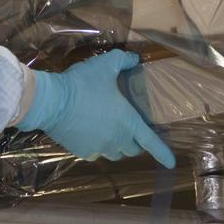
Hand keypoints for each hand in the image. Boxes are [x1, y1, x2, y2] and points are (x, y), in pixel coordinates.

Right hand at [17, 50, 174, 167]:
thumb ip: (124, 61)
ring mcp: (99, 148)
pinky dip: (98, 146)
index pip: (151, 142)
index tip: (171, 163)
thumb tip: (135, 60)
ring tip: (111, 131)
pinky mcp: (82, 152)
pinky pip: (96, 153)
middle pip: (133, 149)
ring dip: (117, 145)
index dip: (163, 153)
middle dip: (136, 142)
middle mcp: (117, 140)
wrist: (52, 102)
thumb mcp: (106, 64)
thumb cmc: (83, 83)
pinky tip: (91, 133)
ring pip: (115, 153)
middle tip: (131, 130)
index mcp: (128, 122)